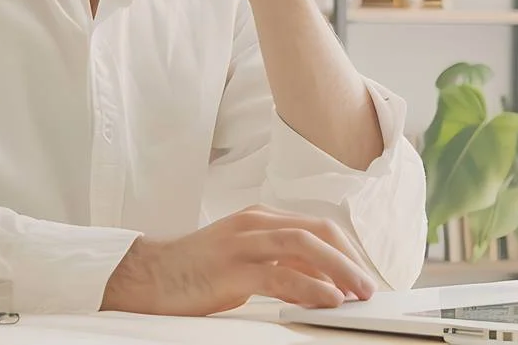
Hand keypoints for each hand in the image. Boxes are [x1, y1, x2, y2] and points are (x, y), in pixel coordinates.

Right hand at [100, 205, 378, 315]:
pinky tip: (327, 299)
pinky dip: (309, 286)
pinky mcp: (230, 268)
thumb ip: (279, 268)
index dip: (346, 251)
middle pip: (316, 231)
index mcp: (259, 219)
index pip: (316, 227)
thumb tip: (321, 286)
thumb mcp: (244, 264)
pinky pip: (279, 274)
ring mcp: (241, 243)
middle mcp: (254, 224)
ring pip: (303, 246)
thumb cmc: (195, 273)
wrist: (147, 276)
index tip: (364, 276)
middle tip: (370, 286)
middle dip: (350, 258)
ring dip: (339, 269)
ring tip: (360, 292)